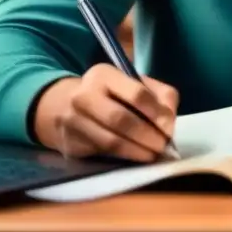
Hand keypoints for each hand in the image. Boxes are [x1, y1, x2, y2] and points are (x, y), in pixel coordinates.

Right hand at [33, 65, 178, 162]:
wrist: (62, 106)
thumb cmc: (108, 94)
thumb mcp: (132, 83)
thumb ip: (159, 94)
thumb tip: (170, 119)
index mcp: (102, 74)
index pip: (136, 93)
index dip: (157, 112)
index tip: (169, 126)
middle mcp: (84, 95)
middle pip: (122, 119)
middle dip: (148, 135)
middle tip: (163, 145)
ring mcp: (73, 120)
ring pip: (111, 141)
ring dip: (137, 151)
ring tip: (153, 154)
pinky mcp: (71, 143)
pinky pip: (103, 153)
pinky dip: (124, 157)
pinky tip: (137, 157)